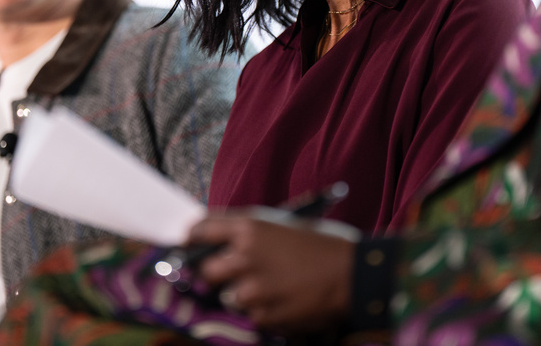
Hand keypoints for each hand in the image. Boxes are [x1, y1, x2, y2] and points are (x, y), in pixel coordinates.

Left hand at [187, 210, 356, 333]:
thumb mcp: (284, 225)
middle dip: (214, 273)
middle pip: (204, 268)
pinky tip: (284, 301)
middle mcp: (244, 256)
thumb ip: (250, 233)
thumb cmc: (323, 245)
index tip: (188, 244)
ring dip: (241, 295)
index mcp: (250, 228)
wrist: (352, 275)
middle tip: (233, 274)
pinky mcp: (262, 315)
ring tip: (271, 288)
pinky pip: (250, 315)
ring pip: (227, 296)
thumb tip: (221, 241)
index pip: (201, 229)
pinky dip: (262, 311)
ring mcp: (251, 289)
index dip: (192, 237)